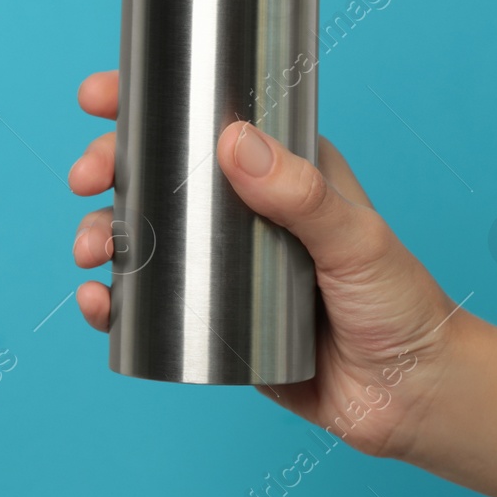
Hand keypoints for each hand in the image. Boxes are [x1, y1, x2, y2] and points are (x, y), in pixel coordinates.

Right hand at [69, 70, 471, 458]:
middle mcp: (242, 211)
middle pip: (155, 173)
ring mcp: (221, 266)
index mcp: (278, 169)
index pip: (205, 118)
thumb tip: (234, 141)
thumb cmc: (401, 305)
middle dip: (107, 169)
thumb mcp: (355, 239)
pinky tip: (98, 304)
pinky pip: (146, 305)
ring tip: (89, 251)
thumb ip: (301, 194)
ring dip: (99, 234)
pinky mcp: (211, 322)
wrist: (412, 399)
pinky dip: (111, 302)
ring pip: (140, 236)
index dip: (145, 102)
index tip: (98, 98)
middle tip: (84, 179)